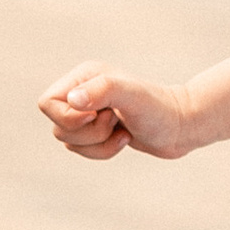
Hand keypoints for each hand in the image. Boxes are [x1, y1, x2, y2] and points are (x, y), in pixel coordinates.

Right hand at [38, 64, 198, 162]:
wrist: (182, 125)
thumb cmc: (159, 108)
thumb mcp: (132, 96)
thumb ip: (103, 90)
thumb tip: (72, 100)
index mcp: (84, 77)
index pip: (47, 103)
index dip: (67, 117)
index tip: (96, 115)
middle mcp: (82, 92)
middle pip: (58, 127)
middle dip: (88, 134)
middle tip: (114, 122)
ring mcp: (89, 112)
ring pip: (69, 141)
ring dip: (98, 144)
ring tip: (122, 132)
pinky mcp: (97, 131)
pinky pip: (83, 150)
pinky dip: (103, 151)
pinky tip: (125, 139)